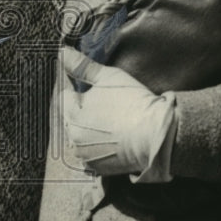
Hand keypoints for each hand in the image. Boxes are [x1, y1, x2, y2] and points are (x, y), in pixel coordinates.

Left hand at [61, 47, 177, 181]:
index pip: (63, 95)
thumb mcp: (107, 77)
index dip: (75, 85)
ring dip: (88, 126)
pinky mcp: (98, 168)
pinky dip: (98, 143)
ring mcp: (85, 155)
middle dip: (81, 106)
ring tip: (110, 119)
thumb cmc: (133, 103)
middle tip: (104, 101)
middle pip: (70, 116)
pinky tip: (113, 135)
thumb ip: (82, 66)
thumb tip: (62, 53)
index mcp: (71, 115)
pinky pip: (91, 151)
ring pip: (80, 134)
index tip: (88, 83)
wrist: (158, 135)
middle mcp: (73, 138)